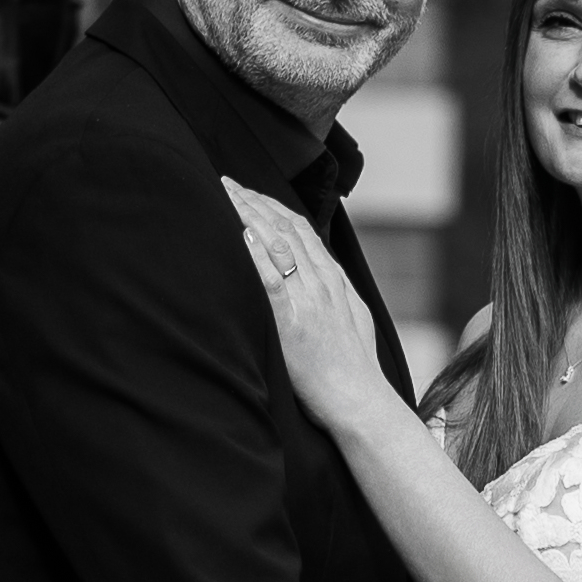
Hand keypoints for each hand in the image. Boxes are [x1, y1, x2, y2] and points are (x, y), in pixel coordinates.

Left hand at [225, 180, 390, 435]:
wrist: (359, 399)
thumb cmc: (354, 366)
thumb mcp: (354, 316)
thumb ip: (336, 289)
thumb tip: (321, 270)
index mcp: (334, 280)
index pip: (300, 228)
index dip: (272, 205)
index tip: (249, 191)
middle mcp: (322, 283)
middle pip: (285, 227)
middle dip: (253, 200)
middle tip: (226, 182)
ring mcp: (308, 300)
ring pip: (277, 244)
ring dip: (248, 215)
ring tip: (223, 195)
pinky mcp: (293, 323)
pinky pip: (270, 281)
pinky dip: (255, 254)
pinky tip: (239, 235)